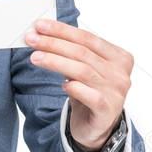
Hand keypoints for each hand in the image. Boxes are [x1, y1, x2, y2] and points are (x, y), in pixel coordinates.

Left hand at [24, 19, 132, 151]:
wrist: (97, 126)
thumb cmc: (89, 91)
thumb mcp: (83, 68)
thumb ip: (71, 52)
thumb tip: (42, 33)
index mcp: (119, 57)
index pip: (87, 37)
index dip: (62, 30)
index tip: (39, 25)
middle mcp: (120, 73)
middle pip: (82, 52)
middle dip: (53, 43)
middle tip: (31, 39)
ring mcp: (116, 92)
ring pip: (83, 71)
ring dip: (55, 61)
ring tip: (35, 57)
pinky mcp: (107, 110)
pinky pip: (90, 96)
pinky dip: (74, 88)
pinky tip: (62, 85)